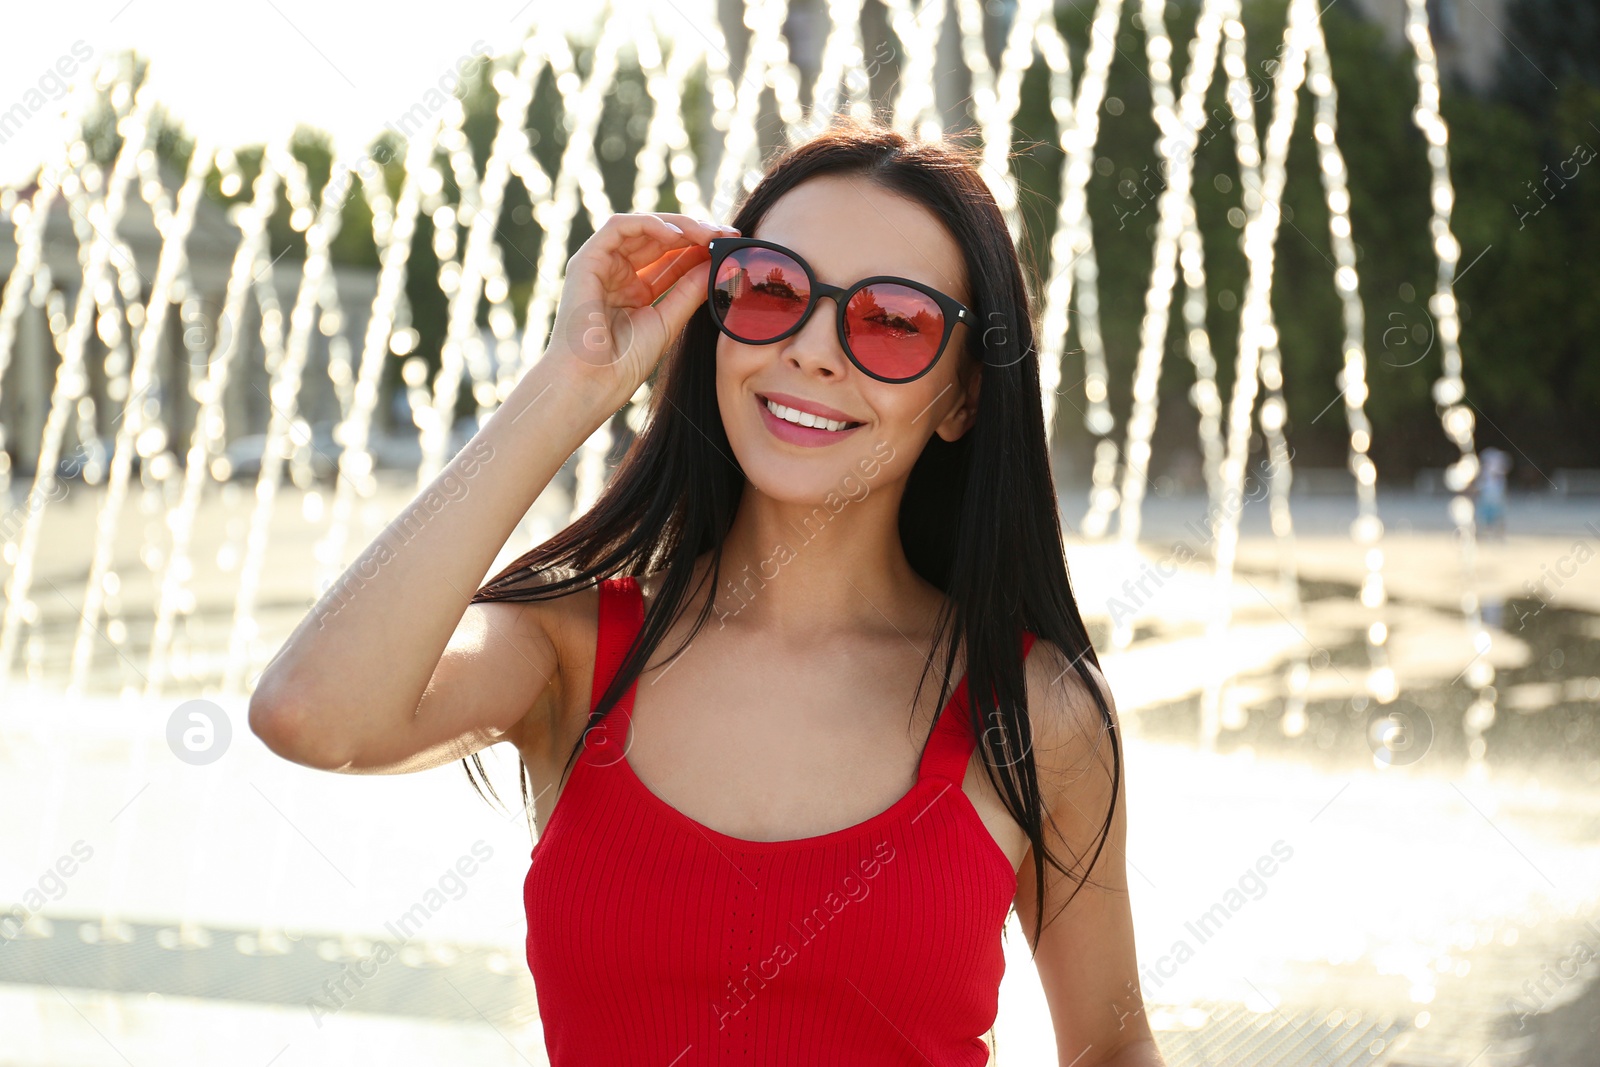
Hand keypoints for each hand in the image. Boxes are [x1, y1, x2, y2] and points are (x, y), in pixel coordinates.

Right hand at [545, 212, 736, 408]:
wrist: (592, 384)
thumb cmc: (623, 364)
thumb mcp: (668, 321)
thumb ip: (690, 290)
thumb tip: (716, 263)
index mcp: (635, 291)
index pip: (671, 258)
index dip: (701, 249)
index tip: (731, 246)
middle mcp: (617, 274)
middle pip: (659, 239)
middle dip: (695, 232)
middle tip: (726, 234)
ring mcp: (601, 266)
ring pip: (642, 227)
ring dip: (678, 226)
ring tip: (708, 234)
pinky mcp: (586, 260)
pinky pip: (619, 227)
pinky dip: (649, 225)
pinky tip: (677, 236)